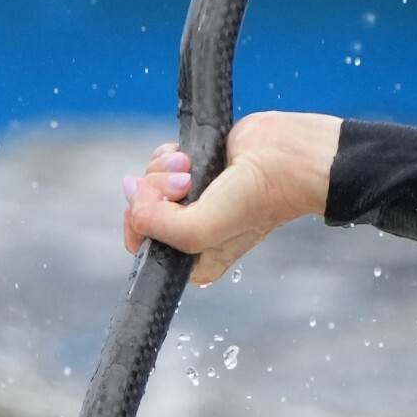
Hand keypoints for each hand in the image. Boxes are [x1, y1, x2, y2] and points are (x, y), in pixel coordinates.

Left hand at [121, 109, 339, 285]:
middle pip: (141, 210)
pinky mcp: (196, 173)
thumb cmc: (254, 199)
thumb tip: (132, 199)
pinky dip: (167, 156)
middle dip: (154, 189)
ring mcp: (193, 202)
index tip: (160, 204)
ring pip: (149, 183)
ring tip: (189, 166)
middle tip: (185, 182)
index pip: (140, 245)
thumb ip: (157, 225)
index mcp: (193, 261)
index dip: (141, 220)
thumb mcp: (200, 229)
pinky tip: (187, 156)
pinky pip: (160, 164)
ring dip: (162, 168)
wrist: (284, 158)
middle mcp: (191, 233)